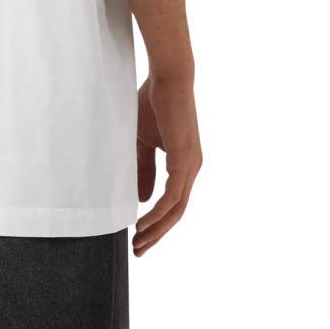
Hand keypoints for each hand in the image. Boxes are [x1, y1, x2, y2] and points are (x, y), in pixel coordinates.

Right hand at [133, 74, 201, 256]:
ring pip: (177, 208)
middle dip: (157, 233)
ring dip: (157, 227)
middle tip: (139, 249)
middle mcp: (192, 168)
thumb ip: (144, 168)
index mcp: (183, 164)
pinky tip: (145, 219)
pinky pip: (173, 194)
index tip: (138, 234)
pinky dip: (160, 210)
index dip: (156, 221)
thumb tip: (142, 198)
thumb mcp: (143, 141)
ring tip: (139, 240)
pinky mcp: (185, 158)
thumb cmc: (153, 104)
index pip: (172, 202)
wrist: (167, 79)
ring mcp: (190, 164)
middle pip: (177, 212)